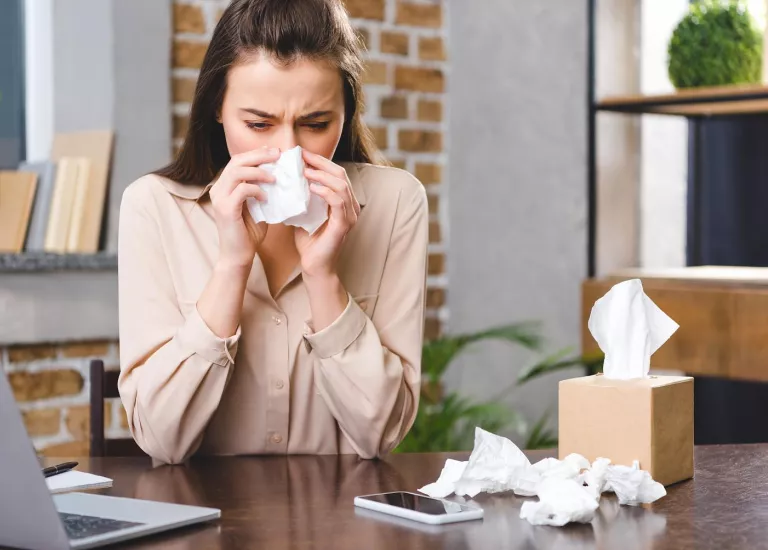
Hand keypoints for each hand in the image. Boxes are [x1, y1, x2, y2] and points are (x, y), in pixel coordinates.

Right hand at [209, 147, 279, 268]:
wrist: (238, 257)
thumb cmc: (248, 234)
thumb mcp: (257, 207)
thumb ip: (262, 191)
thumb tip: (280, 176)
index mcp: (224, 186)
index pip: (238, 161)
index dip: (256, 154)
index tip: (275, 152)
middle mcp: (218, 189)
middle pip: (236, 161)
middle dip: (259, 155)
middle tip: (278, 155)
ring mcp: (219, 199)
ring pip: (237, 172)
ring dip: (259, 171)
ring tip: (275, 177)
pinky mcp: (225, 209)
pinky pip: (242, 190)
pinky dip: (257, 190)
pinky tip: (267, 197)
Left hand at [295, 150, 359, 276]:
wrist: (314, 265)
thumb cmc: (309, 241)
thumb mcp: (304, 211)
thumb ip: (302, 195)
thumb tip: (286, 176)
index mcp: (344, 201)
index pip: (335, 173)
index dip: (319, 161)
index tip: (300, 153)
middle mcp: (351, 206)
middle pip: (340, 174)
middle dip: (320, 162)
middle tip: (301, 156)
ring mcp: (350, 215)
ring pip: (341, 185)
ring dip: (321, 175)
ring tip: (303, 170)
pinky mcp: (344, 224)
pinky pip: (338, 201)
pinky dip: (325, 191)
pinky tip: (311, 187)